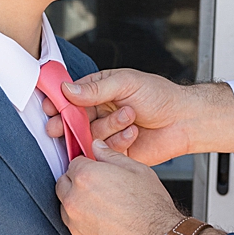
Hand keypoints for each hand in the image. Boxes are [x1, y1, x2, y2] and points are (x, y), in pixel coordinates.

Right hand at [47, 69, 233, 165]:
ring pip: (89, 136)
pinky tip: (133, 132)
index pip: (71, 96)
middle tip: (59, 127)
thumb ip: (96, 88)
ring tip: (129, 117)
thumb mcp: (127, 83)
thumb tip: (68, 89)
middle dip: (67, 123)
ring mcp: (107, 132)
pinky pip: (104, 151)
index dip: (58, 102)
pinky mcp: (115, 152)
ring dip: (107, 127)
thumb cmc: (160, 96)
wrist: (184, 120)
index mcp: (100, 90)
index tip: (49, 108)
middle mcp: (100, 112)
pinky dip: (118, 141)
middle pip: (73, 120)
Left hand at [56, 139, 222, 234]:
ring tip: (106, 208)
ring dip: (80, 205)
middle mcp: (75, 202)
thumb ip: (111, 155)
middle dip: (78, 183)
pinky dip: (86, 226)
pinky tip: (106, 225)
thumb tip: (98, 147)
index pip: (73, 163)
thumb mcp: (137, 170)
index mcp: (86, 177)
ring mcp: (76, 226)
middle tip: (100, 187)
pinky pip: (77, 230)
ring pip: (67, 209)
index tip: (96, 170)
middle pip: (64, 185)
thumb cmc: (152, 208)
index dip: (87, 165)